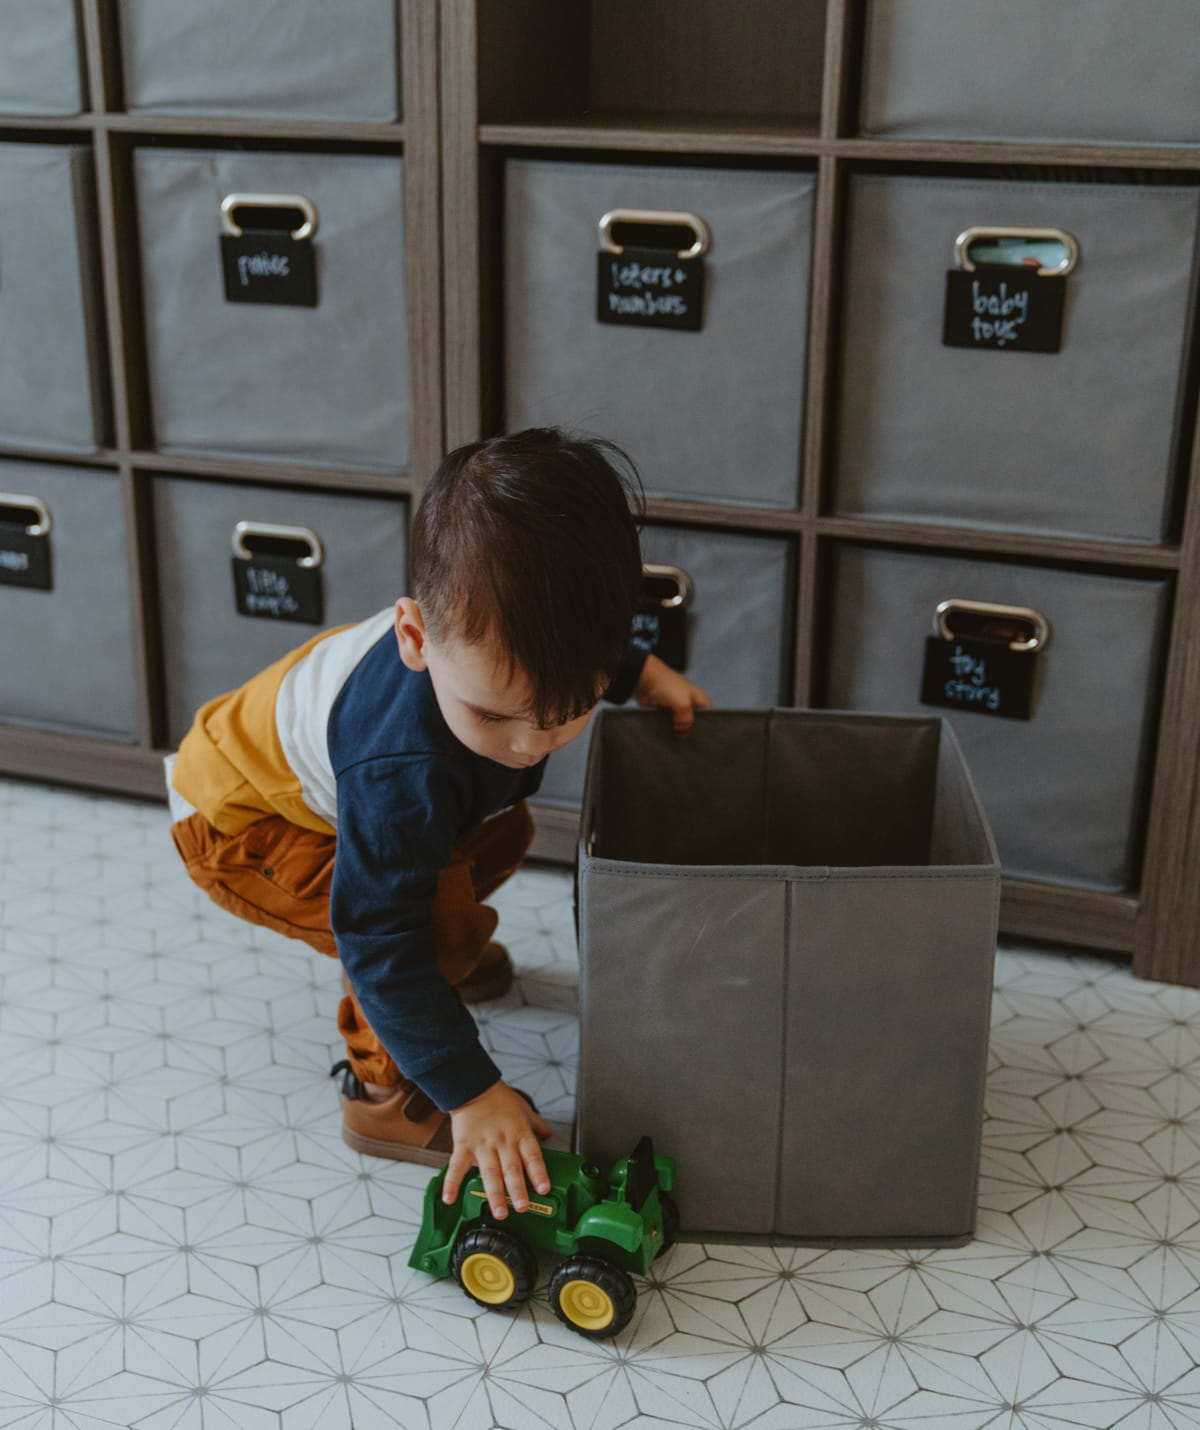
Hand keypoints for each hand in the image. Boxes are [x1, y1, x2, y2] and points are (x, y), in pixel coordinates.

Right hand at [445, 1080, 552, 1216]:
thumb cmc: (499, 1099)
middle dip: (517, 1190)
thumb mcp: (524, 1109)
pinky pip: (457, 1167)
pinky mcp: (464, 1147)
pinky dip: (452, 1183)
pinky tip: (450, 1198)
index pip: (532, 1156)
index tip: (543, 1189)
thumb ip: (536, 1124)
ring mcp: (483, 1146)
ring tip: (499, 1212)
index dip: (539, 1173)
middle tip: (522, 1207)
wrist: (473, 1088)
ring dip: (495, 1194)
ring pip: (490, 1173)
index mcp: (519, 1134)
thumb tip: (549, 1135)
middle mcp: (503, 1142)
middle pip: (512, 1169)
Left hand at [633, 653, 712, 735]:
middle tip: (685, 740)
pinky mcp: (664, 711)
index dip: (706, 728)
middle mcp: (690, 704)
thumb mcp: (683, 705)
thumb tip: (681, 735)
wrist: (644, 678)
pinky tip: (664, 735)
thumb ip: (686, 722)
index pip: (709, 718)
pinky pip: (668, 724)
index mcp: (700, 700)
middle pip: (694, 724)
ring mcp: (677, 708)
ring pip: (680, 725)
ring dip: (676, 731)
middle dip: (689, 732)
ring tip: (674, 740)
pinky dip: (666, 729)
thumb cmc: (667, 684)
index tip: (701, 739)